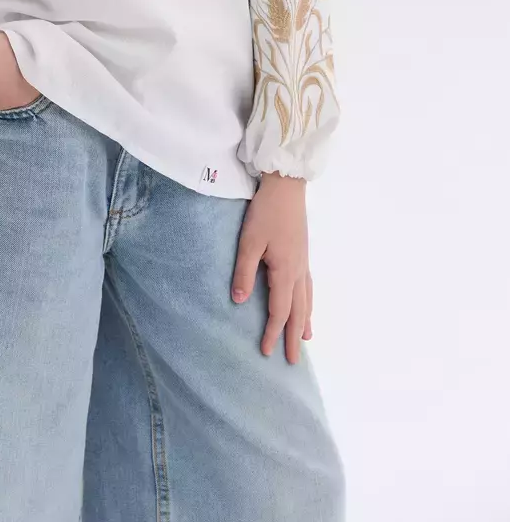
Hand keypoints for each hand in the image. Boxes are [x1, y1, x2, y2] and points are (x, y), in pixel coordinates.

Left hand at [230, 171, 312, 363]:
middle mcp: (298, 271)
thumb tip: (238, 301)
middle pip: (298, 311)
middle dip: (293, 336)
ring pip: (307, 300)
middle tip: (293, 361)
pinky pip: (308, 286)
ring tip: (306, 339)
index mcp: (285, 271)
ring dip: (305, 321)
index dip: (272, 332)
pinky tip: (307, 303)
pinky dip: (309, 302)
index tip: (265, 352)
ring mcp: (303, 262)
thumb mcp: (249, 242)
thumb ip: (244, 272)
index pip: (279, 310)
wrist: (286, 187)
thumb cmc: (265, 212)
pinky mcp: (302, 253)